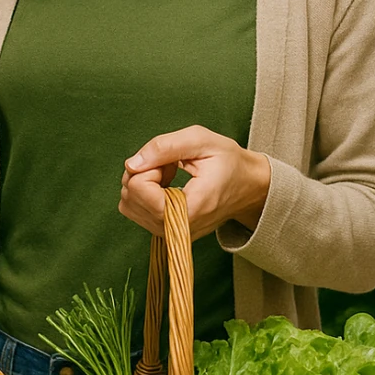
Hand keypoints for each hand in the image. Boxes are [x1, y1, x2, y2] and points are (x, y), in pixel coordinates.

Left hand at [119, 126, 269, 240]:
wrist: (247, 186)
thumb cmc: (228, 162)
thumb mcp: (201, 141)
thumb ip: (164, 147)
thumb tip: (132, 163)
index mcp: (190, 208)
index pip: (140, 190)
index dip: (148, 168)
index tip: (170, 162)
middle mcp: (177, 228)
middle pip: (130, 197)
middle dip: (143, 173)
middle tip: (170, 165)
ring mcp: (169, 233)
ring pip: (128, 205)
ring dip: (142, 182)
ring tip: (169, 174)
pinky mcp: (164, 231)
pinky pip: (135, 210)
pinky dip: (143, 192)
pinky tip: (165, 185)